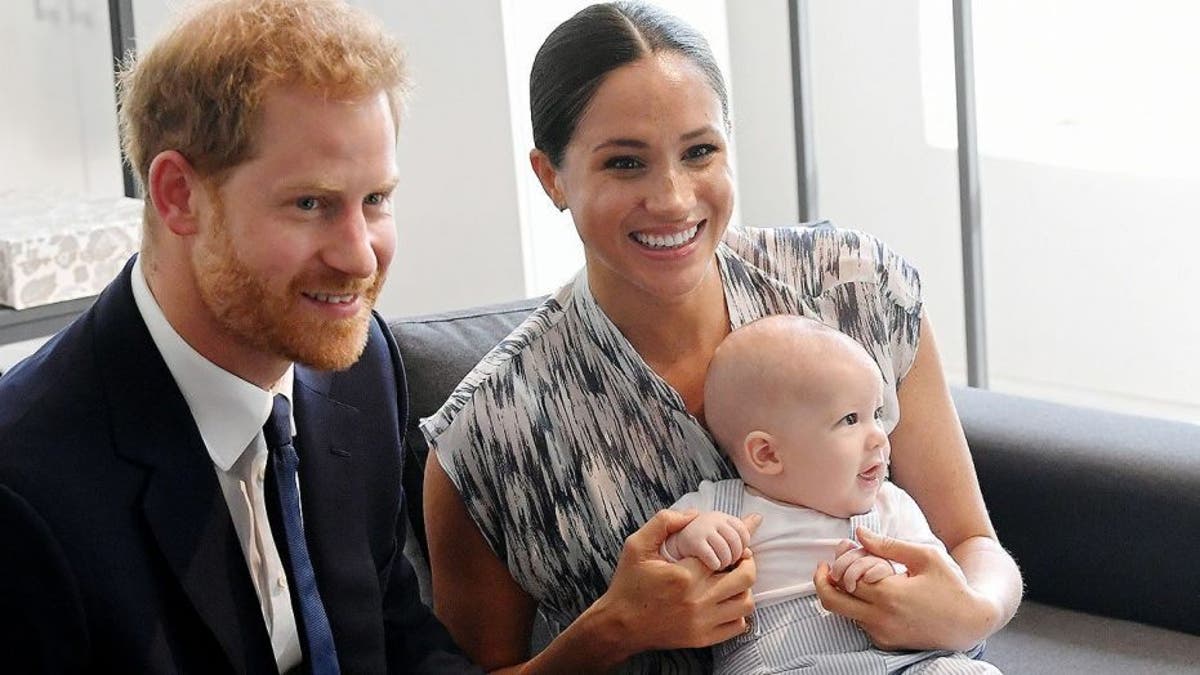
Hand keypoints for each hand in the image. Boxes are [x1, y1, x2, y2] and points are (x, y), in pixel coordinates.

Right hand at [596, 509, 757, 654]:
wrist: (619, 625)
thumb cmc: (628, 584)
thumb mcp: (637, 545)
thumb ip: (664, 522)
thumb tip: (694, 514)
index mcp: (684, 575)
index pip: (727, 553)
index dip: (736, 544)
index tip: (736, 541)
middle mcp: (698, 600)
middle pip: (745, 578)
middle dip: (747, 562)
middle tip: (738, 557)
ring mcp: (702, 623)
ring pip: (746, 603)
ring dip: (744, 588)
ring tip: (732, 579)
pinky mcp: (703, 638)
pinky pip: (738, 626)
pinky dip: (739, 612)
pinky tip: (726, 602)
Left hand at [814, 527, 997, 651]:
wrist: (970, 622)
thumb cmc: (951, 585)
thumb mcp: (925, 556)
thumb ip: (888, 545)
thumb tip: (859, 533)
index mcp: (889, 594)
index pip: (844, 578)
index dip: (838, 562)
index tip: (841, 550)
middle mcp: (881, 618)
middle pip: (832, 601)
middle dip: (822, 582)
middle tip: (824, 568)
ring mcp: (882, 634)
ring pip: (844, 613)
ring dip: (842, 594)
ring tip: (856, 576)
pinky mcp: (886, 643)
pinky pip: (860, 624)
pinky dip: (857, 608)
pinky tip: (872, 593)